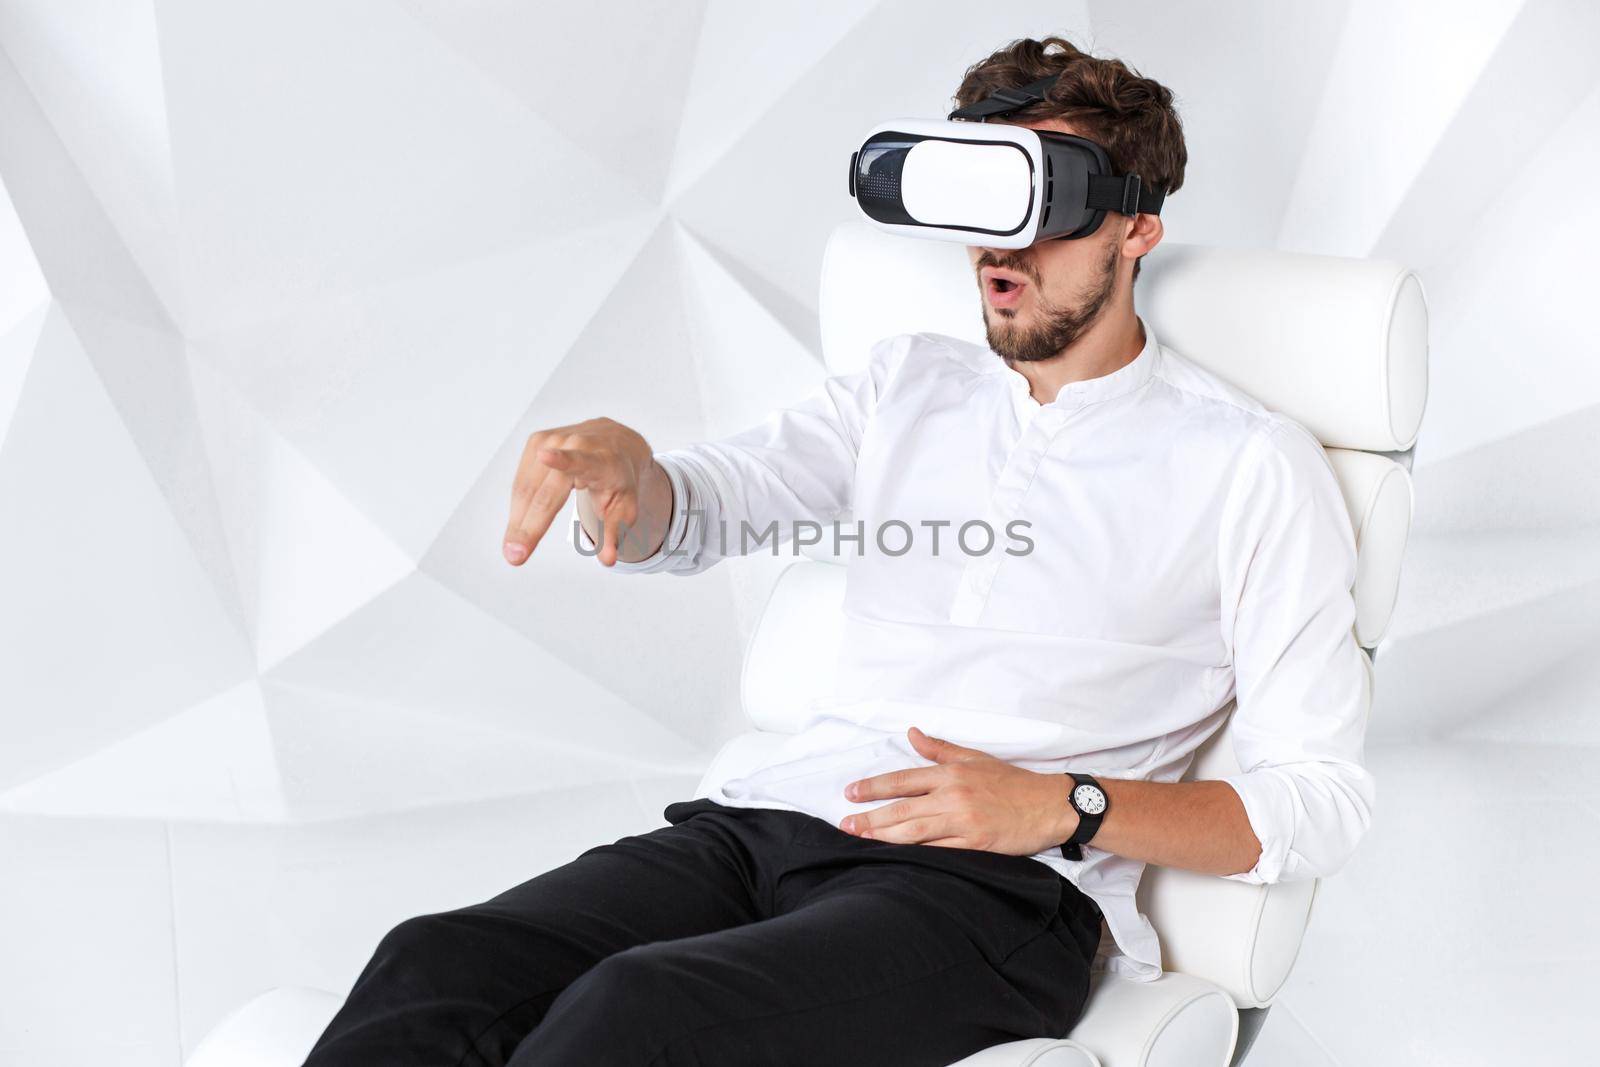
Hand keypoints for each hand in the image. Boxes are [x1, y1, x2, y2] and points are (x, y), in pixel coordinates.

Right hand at [503, 417, 665, 566]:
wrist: (616, 443)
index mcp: (601, 460)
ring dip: (518, 520)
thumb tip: (608, 560)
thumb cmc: (619, 479)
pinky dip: (520, 506)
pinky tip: (523, 520)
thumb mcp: (625, 507)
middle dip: (527, 526)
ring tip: (515, 549)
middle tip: (514, 556)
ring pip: (526, 488)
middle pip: (544, 492)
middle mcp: (575, 445)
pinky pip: (521, 482)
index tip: (545, 456)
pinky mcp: (536, 441)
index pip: (582, 460)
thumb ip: (614, 534)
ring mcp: (552, 440)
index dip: (563, 459)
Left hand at [838, 727, 1077, 854]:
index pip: (903, 779)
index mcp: (951, 774)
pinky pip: (939, 851)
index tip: (850, 793)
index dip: (874, 787)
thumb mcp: (975, 759)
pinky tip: (897, 858)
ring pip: (915, 831)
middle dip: (870, 817)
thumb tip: (912, 733)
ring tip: (860, 839)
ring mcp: (964, 822)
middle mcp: (954, 796)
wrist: (1050, 805)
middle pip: (902, 808)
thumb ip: (940, 749)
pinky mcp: (976, 845)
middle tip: (845, 824)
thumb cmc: (1012, 782)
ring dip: (884, 836)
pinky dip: (916, 854)